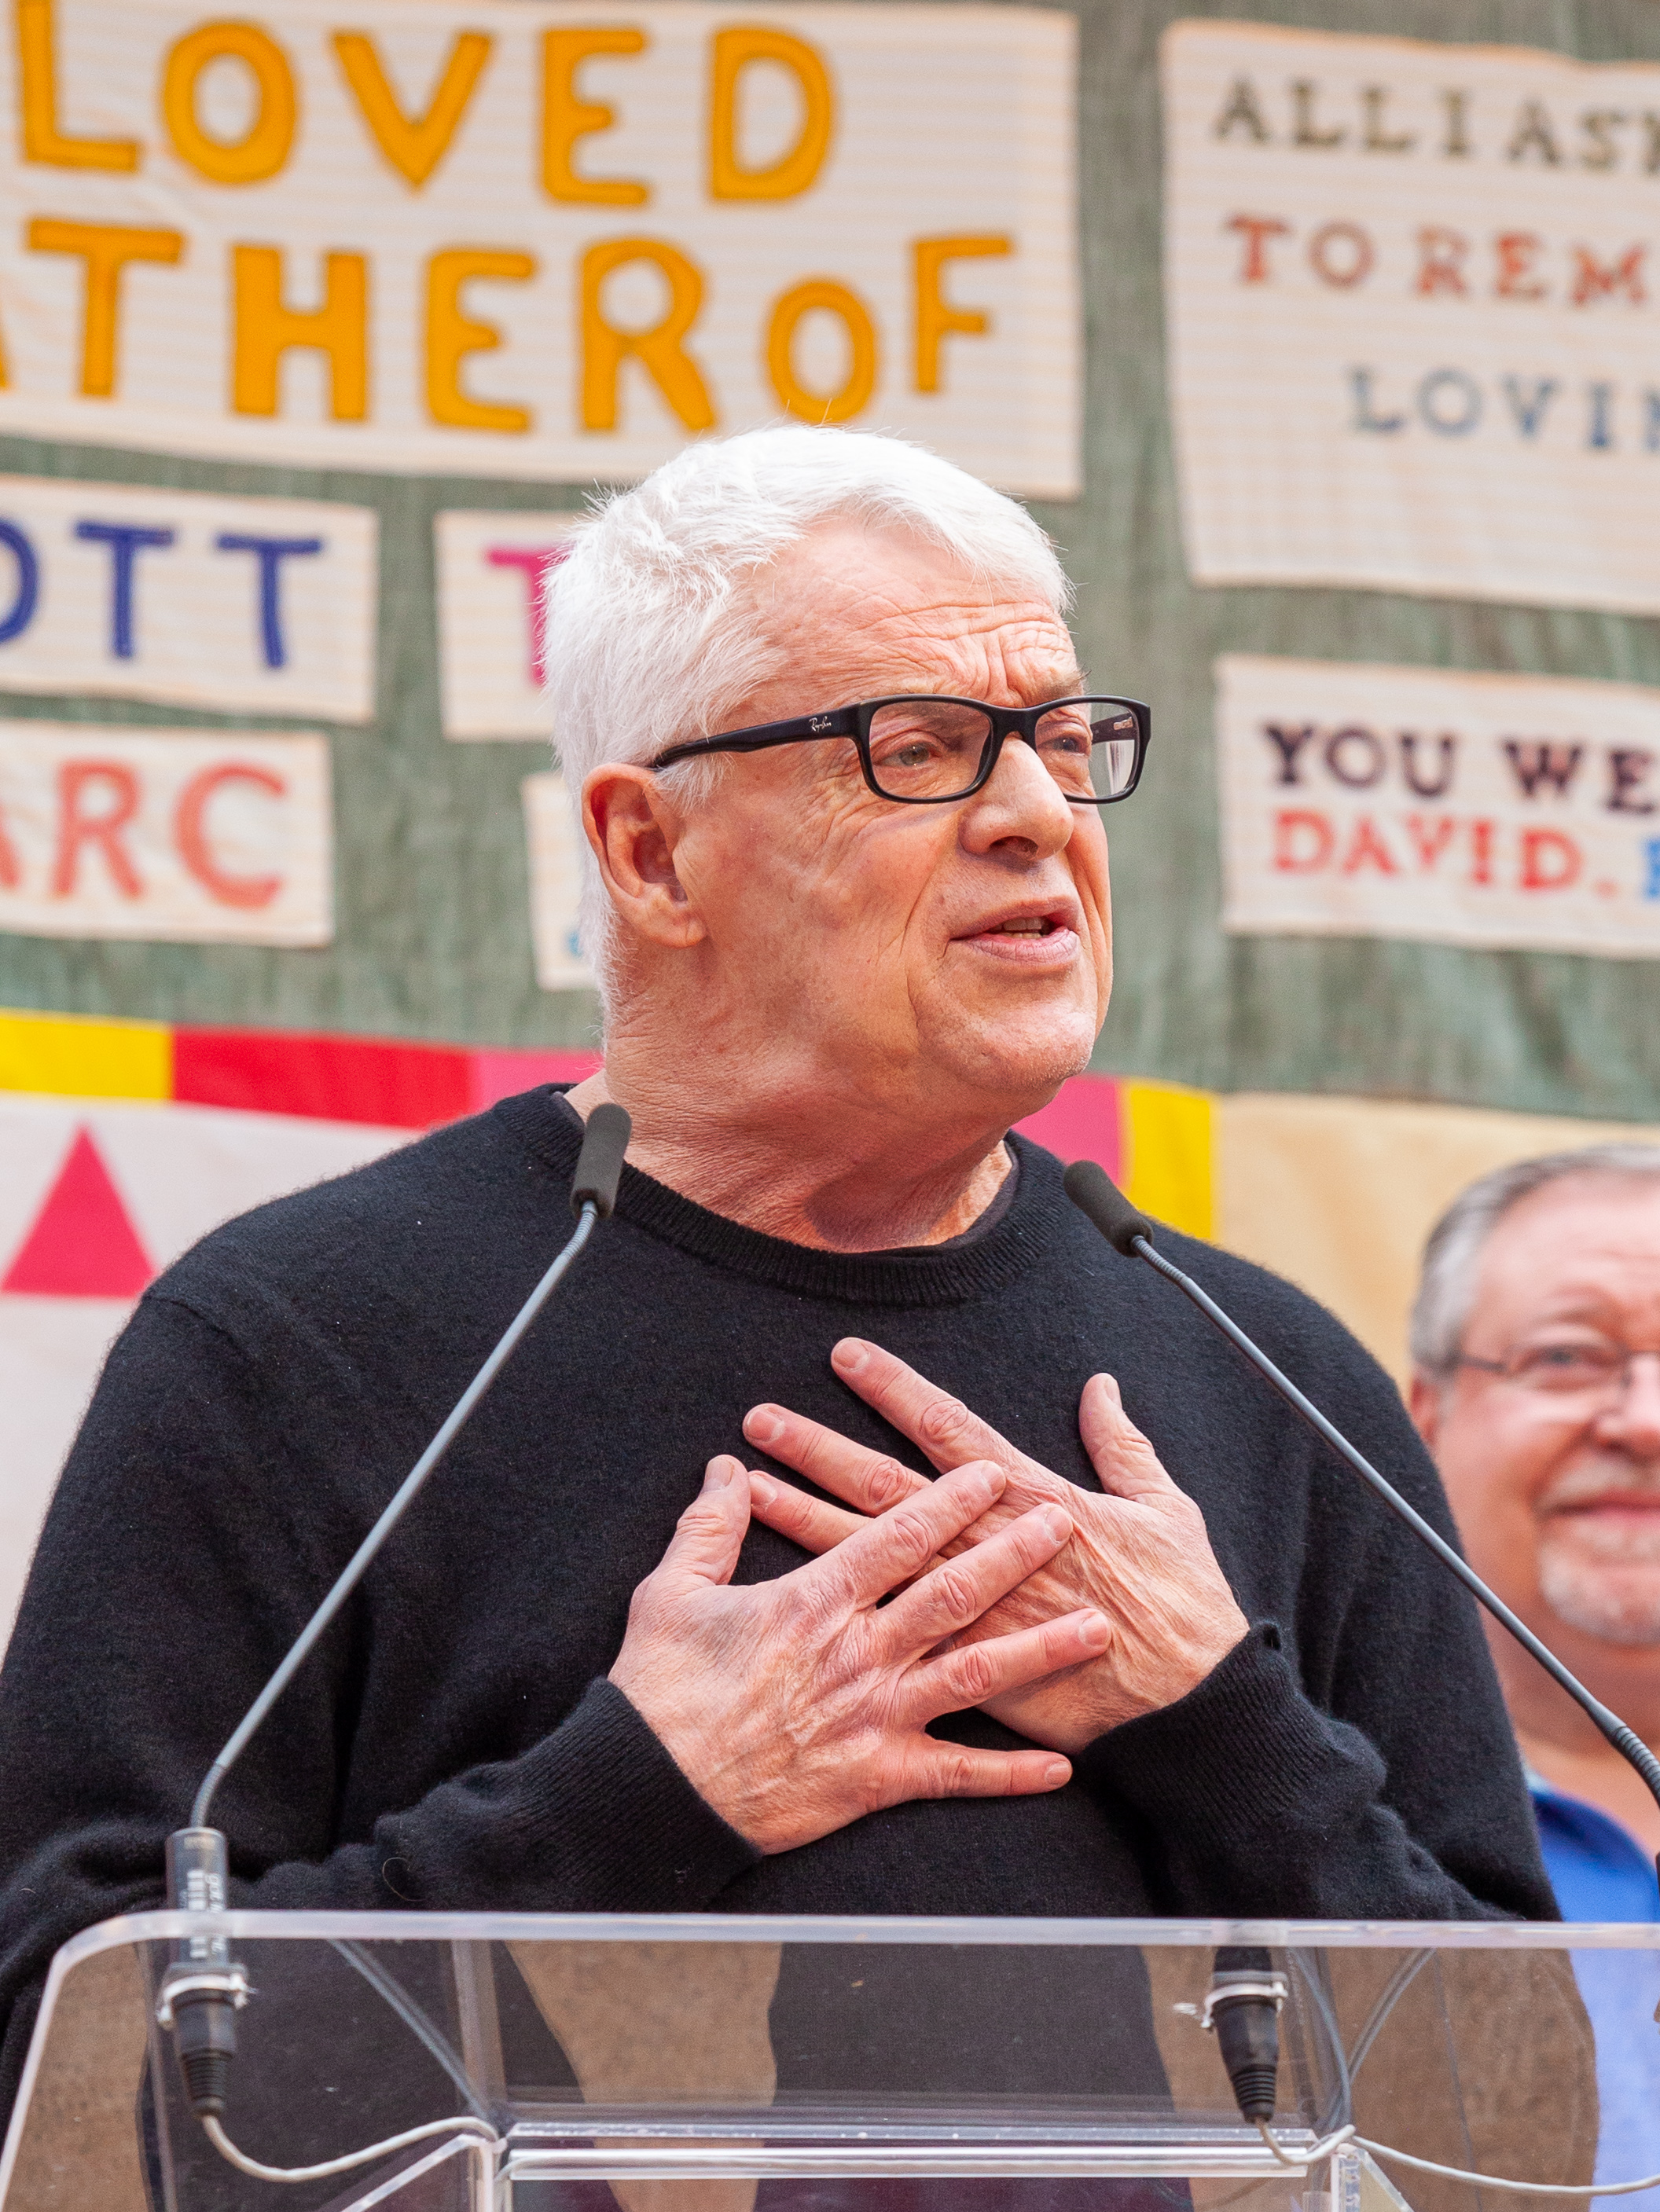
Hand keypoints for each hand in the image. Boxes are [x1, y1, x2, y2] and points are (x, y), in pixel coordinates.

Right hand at [610, 1454, 1110, 1852]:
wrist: (651, 1790)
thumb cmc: (659, 1690)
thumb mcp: (672, 1592)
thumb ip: (709, 1526)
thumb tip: (730, 1470)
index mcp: (811, 1601)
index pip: (895, 1537)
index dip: (947, 1501)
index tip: (991, 1471)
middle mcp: (855, 1653)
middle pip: (951, 1593)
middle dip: (1012, 1555)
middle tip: (1062, 1525)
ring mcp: (872, 1717)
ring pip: (972, 1674)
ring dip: (1039, 1651)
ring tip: (1095, 1630)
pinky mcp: (875, 1778)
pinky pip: (956, 1774)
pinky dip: (1009, 1772)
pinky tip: (1061, 1765)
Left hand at [741, 1340, 1248, 1754]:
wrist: (1189, 1709)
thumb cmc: (1184, 1607)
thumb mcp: (1168, 1510)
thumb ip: (1124, 1445)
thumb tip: (1101, 1387)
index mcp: (1037, 1501)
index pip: (949, 1431)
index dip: (894, 1390)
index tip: (846, 1357)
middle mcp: (989, 1549)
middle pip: (886, 1487)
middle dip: (821, 1448)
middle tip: (761, 1418)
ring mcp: (971, 1611)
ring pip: (871, 1556)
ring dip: (808, 1517)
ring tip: (752, 1487)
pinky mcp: (964, 1668)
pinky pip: (884, 1630)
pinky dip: (839, 1609)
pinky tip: (792, 1592)